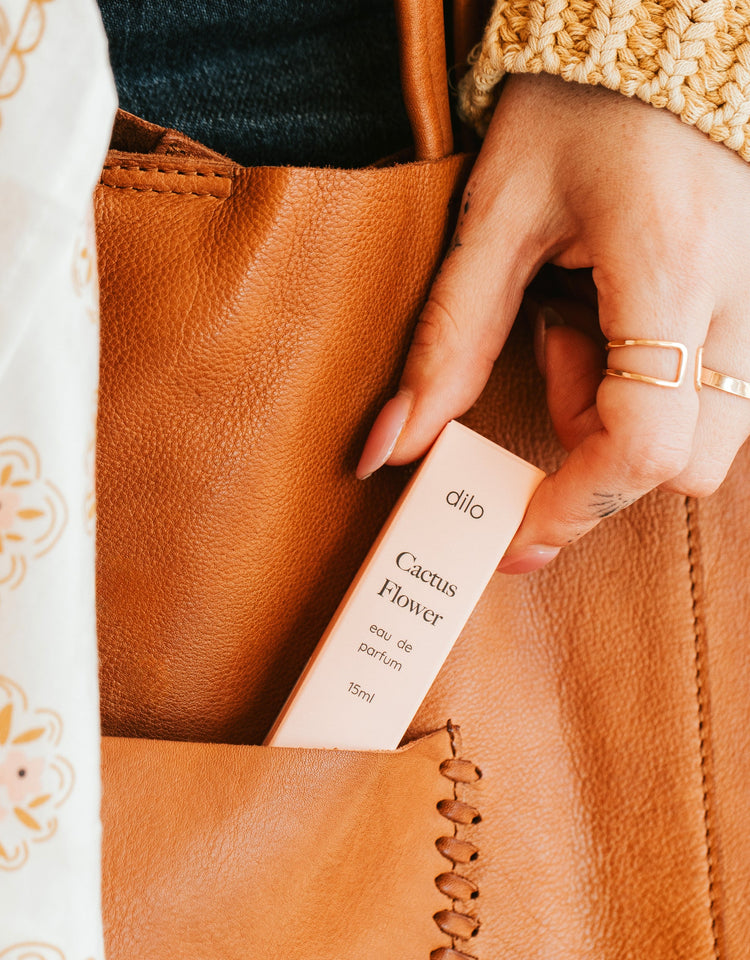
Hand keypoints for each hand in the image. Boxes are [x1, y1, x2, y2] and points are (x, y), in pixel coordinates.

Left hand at [356, 73, 749, 571]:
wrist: (658, 52)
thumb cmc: (578, 113)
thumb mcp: (494, 217)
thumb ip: (446, 341)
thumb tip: (392, 447)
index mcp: (669, 268)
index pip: (646, 443)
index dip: (577, 504)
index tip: (515, 529)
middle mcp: (739, 299)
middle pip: (689, 465)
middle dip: (601, 457)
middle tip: (547, 373)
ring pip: (707, 441)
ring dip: (624, 424)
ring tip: (574, 333)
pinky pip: (712, 402)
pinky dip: (649, 398)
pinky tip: (610, 329)